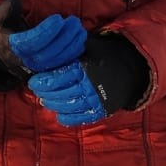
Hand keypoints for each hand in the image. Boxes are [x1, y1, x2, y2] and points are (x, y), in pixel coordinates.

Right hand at [0, 11, 86, 72]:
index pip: (31, 42)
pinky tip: (80, 40)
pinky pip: (63, 65)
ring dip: (72, 45)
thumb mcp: (0, 19)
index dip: (46, 32)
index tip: (58, 18)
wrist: (6, 50)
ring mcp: (37, 68)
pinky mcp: (47, 71)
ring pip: (57, 61)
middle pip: (47, 53)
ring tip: (79, 29)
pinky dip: (74, 54)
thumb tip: (15, 0)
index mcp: (13, 47)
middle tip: (74, 21)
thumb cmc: (6, 31)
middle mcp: (25, 61)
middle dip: (64, 37)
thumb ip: (6, 9)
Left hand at [28, 33, 149, 126]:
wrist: (131, 69)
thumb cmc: (103, 56)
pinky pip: (82, 118)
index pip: (59, 77)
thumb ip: (69, 52)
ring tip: (45, 101)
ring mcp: (97, 100)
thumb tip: (46, 55)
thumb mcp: (87, 47)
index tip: (34, 82)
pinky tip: (59, 115)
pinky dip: (69, 118)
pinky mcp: (102, 110)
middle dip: (46, 94)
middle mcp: (91, 86)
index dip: (44, 81)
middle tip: (37, 92)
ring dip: (54, 105)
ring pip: (69, 107)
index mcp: (86, 68)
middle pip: (62, 93)